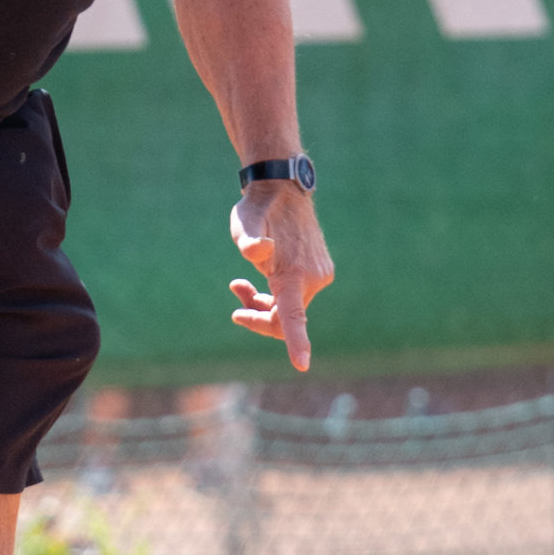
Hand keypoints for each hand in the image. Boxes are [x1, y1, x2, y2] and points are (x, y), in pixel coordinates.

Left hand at [229, 182, 333, 372]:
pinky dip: (276, 293)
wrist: (282, 188)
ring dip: (264, 302)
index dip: (297, 343)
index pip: (295, 317)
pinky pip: (296, 295)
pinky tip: (261, 273)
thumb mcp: (245, 222)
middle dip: (257, 314)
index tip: (301, 365)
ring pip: (289, 307)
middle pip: (284, 318)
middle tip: (234, 290)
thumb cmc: (258, 209)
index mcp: (294, 274)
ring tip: (237, 284)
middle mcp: (312, 279)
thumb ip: (249, 240)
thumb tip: (258, 250)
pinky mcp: (319, 272)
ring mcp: (318, 276)